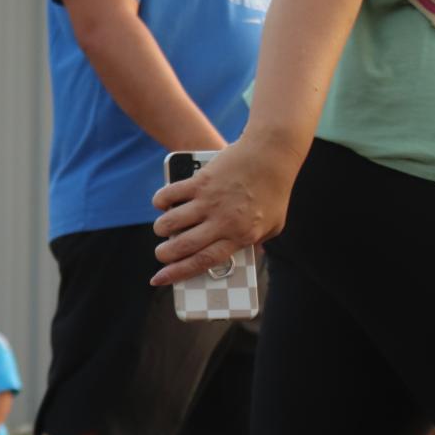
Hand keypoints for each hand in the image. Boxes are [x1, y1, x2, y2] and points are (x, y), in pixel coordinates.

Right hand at [151, 138, 300, 286]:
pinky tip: (162, 204)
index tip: (159, 279)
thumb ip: (256, 243)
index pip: (203, 261)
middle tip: (161, 254)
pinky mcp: (200, 181)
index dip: (177, 273)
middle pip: (183, 246)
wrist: (272, 155)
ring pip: (171, 222)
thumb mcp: (274, 226)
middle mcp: (223, 221)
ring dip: (161, 229)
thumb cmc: (275, 191)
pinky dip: (161, 201)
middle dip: (164, 254)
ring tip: (163, 230)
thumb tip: (240, 258)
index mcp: (240, 236)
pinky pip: (170, 195)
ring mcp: (210, 201)